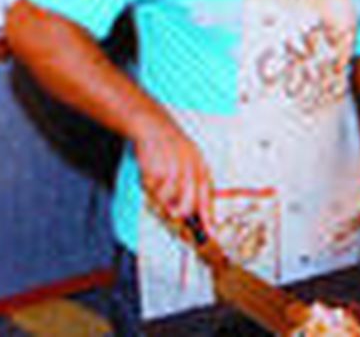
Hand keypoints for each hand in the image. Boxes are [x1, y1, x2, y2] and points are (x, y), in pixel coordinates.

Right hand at [133, 112, 213, 231]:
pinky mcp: (156, 170)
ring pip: (168, 200)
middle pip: (188, 204)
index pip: (206, 196)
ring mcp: (172, 169)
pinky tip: (149, 172)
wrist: (151, 125)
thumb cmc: (170, 145)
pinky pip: (152, 191)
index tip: (210, 233)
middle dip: (180, 214)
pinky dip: (149, 186)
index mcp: (199, 165)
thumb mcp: (188, 158)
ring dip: (160, 198)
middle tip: (172, 214)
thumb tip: (191, 211)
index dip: (208, 217)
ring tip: (156, 184)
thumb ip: (192, 182)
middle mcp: (189, 168)